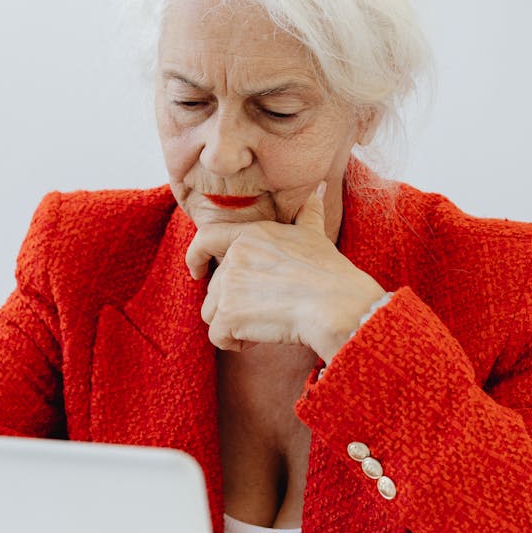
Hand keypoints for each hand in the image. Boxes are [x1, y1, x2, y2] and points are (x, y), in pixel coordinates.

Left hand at [186, 182, 386, 363]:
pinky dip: (234, 342)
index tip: (197, 270)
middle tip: (266, 310)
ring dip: (232, 323)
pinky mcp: (228, 315)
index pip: (206, 238)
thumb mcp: (315, 234)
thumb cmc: (330, 272)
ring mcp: (228, 285)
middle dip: (234, 303)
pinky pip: (217, 336)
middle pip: (214, 287)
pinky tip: (258, 338)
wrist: (335, 304)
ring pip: (212, 312)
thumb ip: (307, 213)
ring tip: (262, 324)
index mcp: (250, 235)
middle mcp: (234, 257)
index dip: (196, 255)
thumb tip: (318, 190)